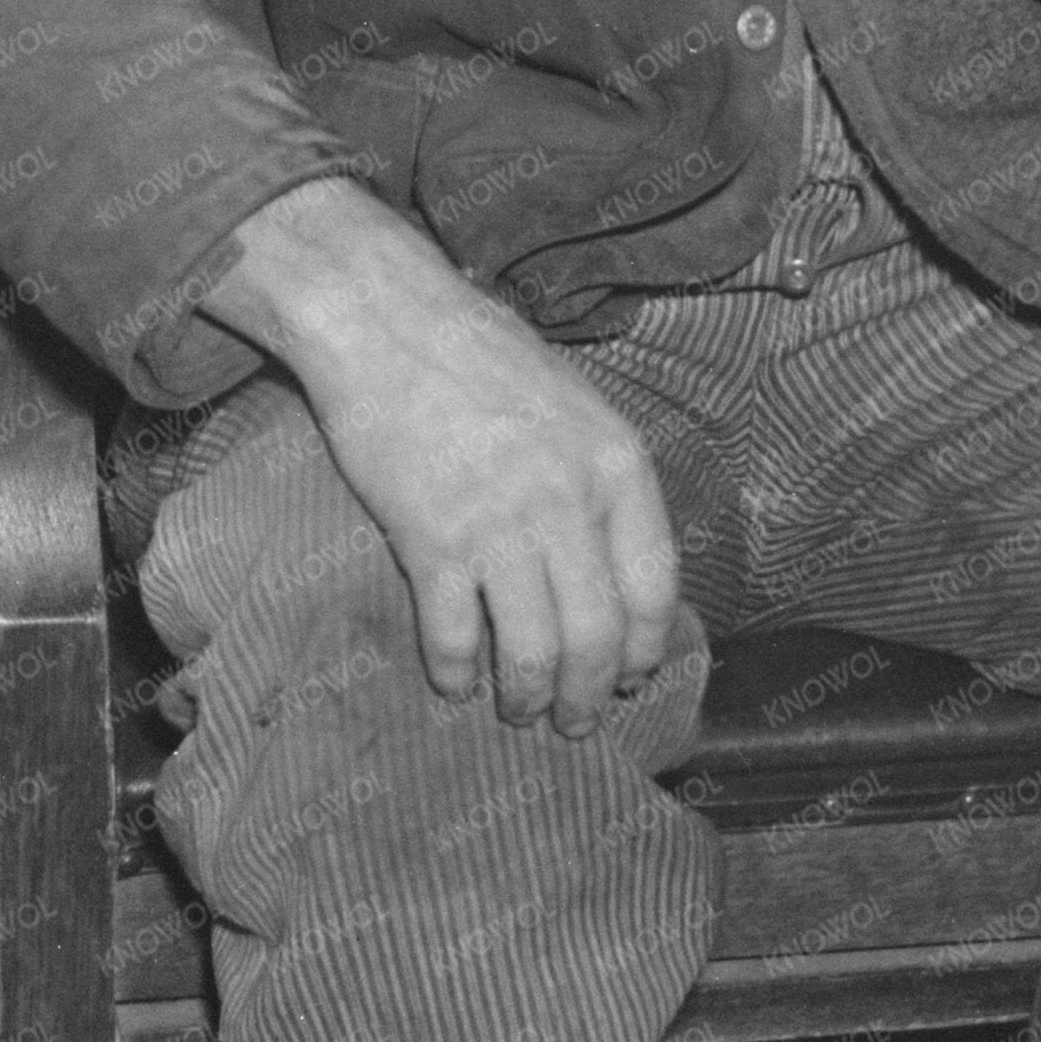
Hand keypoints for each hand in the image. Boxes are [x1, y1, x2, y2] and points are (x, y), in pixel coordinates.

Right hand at [200, 182, 682, 735]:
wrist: (386, 320)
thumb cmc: (478, 354)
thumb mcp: (574, 403)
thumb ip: (599, 480)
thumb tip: (613, 565)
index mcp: (617, 465)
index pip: (655, 588)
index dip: (644, 649)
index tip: (629, 676)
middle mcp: (570, 502)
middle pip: (598, 636)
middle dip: (589, 695)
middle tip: (575, 721)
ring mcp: (501, 524)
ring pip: (534, 652)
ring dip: (528, 699)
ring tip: (519, 713)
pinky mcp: (432, 540)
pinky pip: (455, 637)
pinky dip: (456, 674)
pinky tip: (454, 685)